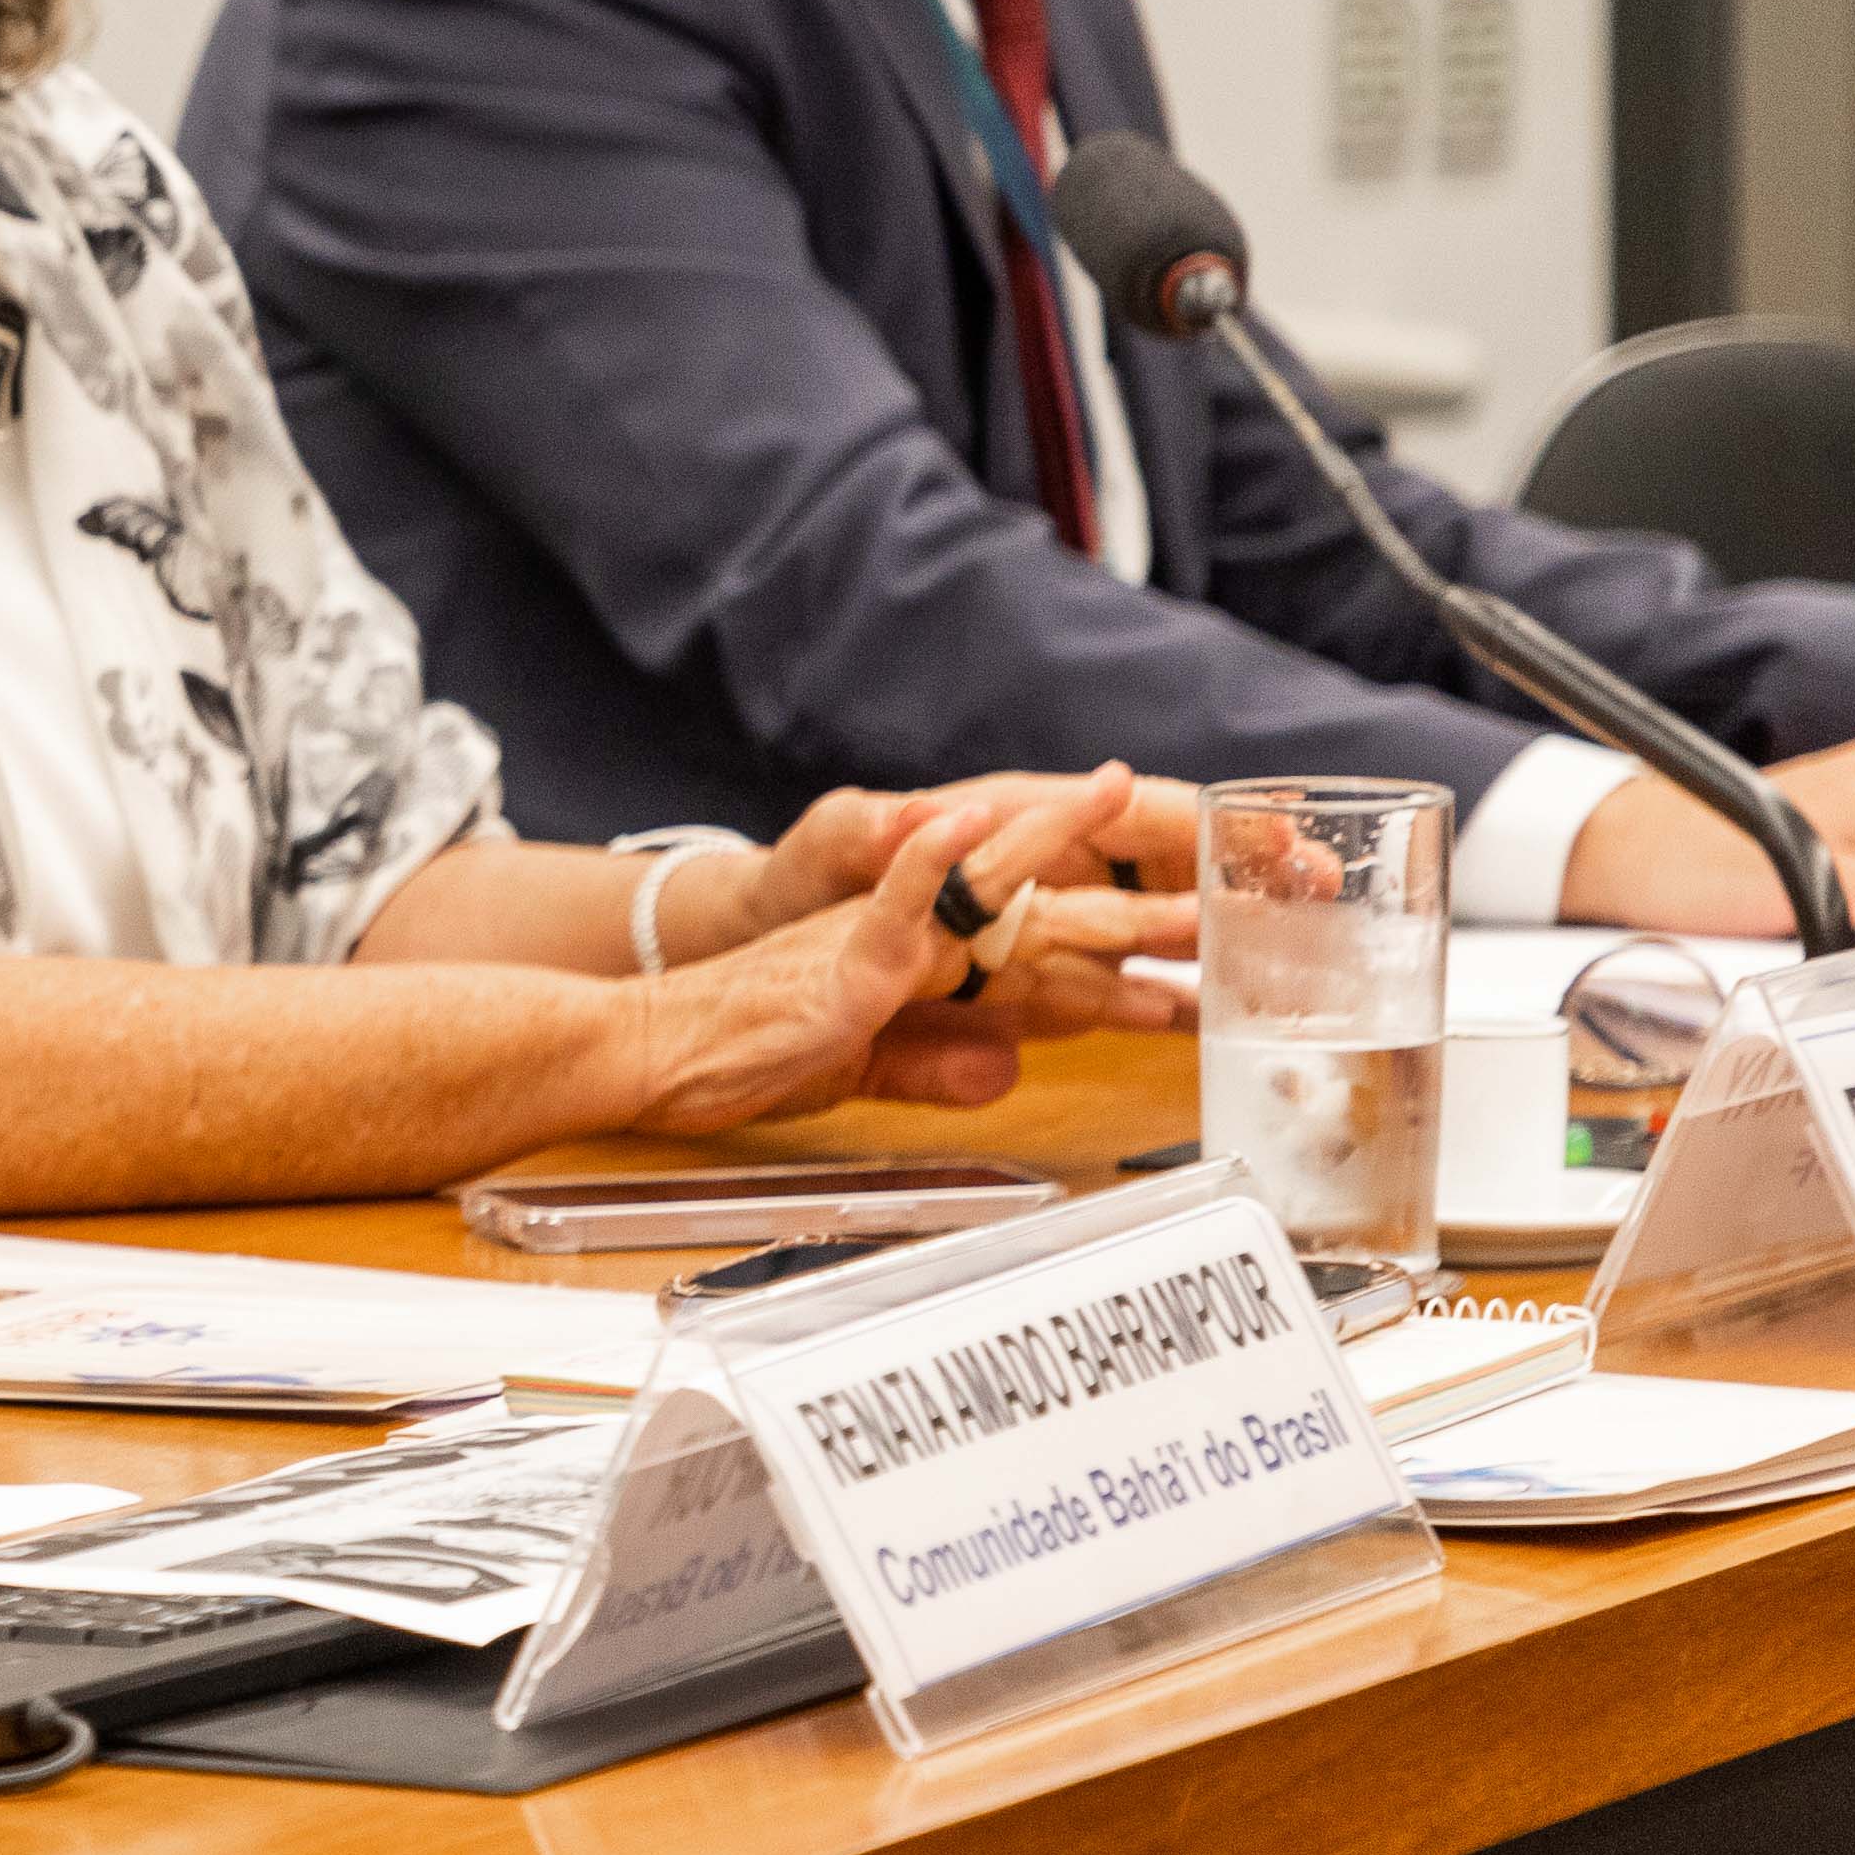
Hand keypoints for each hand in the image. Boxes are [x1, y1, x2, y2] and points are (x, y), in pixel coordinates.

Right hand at [617, 769, 1165, 1131]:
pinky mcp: (838, 965)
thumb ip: (933, 1063)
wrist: (649, 1052)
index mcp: (921, 959)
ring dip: (1049, 835)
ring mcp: (877, 943)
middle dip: (1123, 875)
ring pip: (978, 880)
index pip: (1034, 934)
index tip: (1189, 916)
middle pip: (1034, 892)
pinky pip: (887, 907)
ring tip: (1111, 787)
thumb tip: (1006, 1064)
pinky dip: (923, 865)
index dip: (1113, 924)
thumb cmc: (737, 1056)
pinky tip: (956, 824)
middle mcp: (909, 936)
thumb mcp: (859, 1067)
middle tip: (1205, 853)